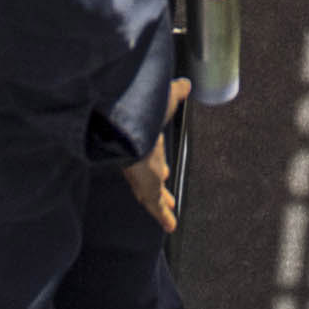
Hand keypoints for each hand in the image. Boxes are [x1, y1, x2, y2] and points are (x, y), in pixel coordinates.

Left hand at [123, 78, 192, 229]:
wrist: (123, 125)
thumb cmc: (141, 109)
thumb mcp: (164, 98)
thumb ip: (175, 92)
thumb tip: (185, 83)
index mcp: (146, 142)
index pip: (153, 157)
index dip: (159, 164)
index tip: (164, 171)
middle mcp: (143, 160)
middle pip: (152, 179)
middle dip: (159, 187)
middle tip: (167, 199)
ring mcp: (142, 176)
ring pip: (153, 195)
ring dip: (162, 205)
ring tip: (170, 215)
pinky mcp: (145, 188)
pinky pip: (155, 206)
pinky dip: (162, 217)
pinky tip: (170, 226)